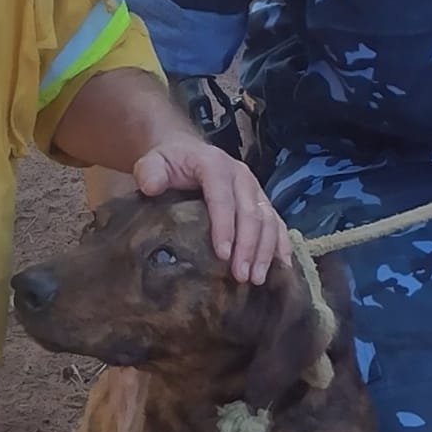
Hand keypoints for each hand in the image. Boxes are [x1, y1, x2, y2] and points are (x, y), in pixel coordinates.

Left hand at [132, 134, 290, 284]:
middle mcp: (241, 175)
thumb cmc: (169, 163)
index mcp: (215, 164)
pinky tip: (282, 268)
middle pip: (250, 212)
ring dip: (265, 251)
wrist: (186, 152)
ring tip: (256, 279)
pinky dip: (282, 246)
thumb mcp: (153, 162)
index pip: (222, 197)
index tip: (222, 254)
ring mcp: (255, 189)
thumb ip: (149, 172)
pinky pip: (278, 223)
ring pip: (269, 220)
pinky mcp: (262, 201)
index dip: (224, 226)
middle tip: (241, 276)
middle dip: (248, 246)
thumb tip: (151, 186)